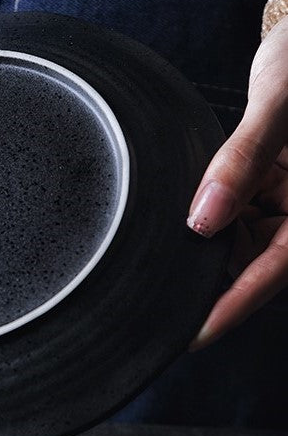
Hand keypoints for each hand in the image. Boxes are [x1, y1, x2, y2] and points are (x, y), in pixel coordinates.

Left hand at [187, 15, 287, 350]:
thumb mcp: (282, 102)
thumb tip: (203, 219)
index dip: (235, 304)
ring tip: (164, 257)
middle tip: (161, 297)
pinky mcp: (270, 178)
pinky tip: (186, 215)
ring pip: (244, 237)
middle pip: (258, 258)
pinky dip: (210, 216)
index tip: (194, 333)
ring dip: (208, 246)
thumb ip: (244, 159)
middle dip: (213, 278)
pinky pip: (239, 210)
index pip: (278, 266)